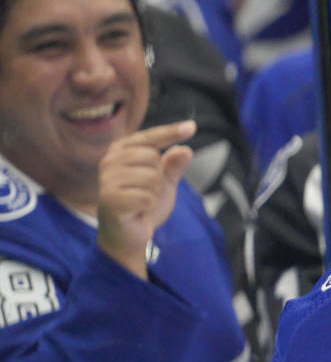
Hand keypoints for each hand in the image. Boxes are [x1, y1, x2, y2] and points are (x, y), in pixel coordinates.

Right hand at [97, 120, 195, 278]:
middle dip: (158, 178)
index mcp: (121, 151)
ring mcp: (107, 178)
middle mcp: (110, 160)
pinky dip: (149, 206)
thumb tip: (186, 150)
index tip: (192, 127)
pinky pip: (147, 197)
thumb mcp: (164, 183)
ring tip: (141, 202)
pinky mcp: (109, 198)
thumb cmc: (143, 204)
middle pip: (152, 157)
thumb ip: (173, 166)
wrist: (128, 235)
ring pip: (151, 178)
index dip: (171, 132)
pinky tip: (138, 211)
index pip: (150, 137)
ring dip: (154, 194)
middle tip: (147, 192)